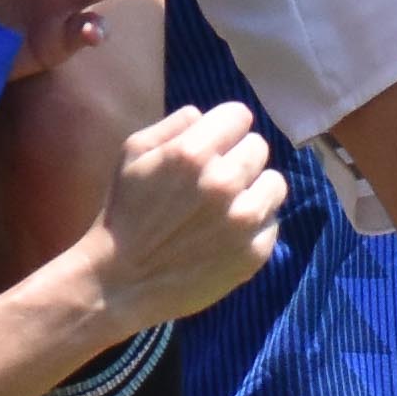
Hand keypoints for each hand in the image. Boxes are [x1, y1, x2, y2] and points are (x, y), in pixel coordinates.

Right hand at [75, 103, 286, 332]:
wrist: (122, 280)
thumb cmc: (124, 211)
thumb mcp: (133, 152)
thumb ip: (174, 124)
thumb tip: (206, 116)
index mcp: (194, 152)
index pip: (240, 115)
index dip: (224, 127)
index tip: (215, 142)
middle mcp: (224, 182)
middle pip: (258, 147)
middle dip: (238, 156)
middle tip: (216, 176)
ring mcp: (243, 221)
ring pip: (275, 183)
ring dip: (254, 188)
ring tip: (230, 203)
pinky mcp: (253, 254)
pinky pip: (272, 222)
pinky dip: (255, 224)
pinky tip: (229, 231)